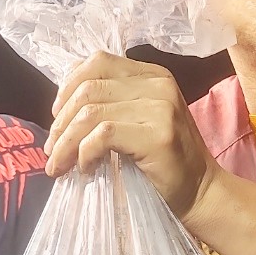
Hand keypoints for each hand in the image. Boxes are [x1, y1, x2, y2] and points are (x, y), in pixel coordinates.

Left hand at [44, 52, 221, 224]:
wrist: (202, 192)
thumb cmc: (165, 162)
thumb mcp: (139, 121)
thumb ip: (112, 104)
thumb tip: (60, 107)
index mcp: (152, 74)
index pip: (96, 62)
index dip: (67, 88)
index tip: (57, 118)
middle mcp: (158, 84)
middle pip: (88, 88)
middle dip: (60, 122)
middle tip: (52, 151)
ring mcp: (161, 107)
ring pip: (90, 112)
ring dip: (66, 142)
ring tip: (60, 164)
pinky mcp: (158, 134)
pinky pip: (103, 134)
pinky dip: (84, 152)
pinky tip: (85, 168)